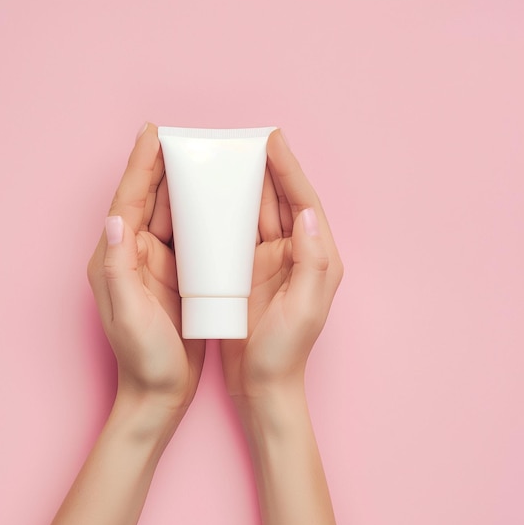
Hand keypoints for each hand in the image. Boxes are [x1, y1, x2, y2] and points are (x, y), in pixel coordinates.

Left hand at [88, 123, 204, 430]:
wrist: (160, 392)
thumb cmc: (143, 359)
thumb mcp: (129, 315)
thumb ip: (120, 267)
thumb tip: (116, 218)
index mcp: (117, 259)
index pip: (127, 201)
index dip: (140, 166)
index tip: (153, 133)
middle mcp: (133, 256)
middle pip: (147, 200)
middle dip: (162, 166)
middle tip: (182, 134)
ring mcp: (155, 265)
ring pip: (168, 214)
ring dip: (182, 185)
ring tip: (202, 157)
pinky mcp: (176, 277)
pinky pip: (187, 235)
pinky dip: (198, 214)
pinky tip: (215, 201)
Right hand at [221, 130, 342, 409]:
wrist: (261, 384)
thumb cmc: (285, 353)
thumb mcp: (305, 309)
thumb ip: (311, 261)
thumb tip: (305, 213)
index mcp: (314, 259)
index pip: (302, 203)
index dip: (288, 169)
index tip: (271, 140)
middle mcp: (293, 255)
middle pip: (279, 201)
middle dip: (264, 169)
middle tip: (243, 139)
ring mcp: (267, 263)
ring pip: (256, 214)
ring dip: (244, 186)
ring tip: (225, 159)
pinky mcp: (244, 274)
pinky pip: (234, 235)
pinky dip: (225, 215)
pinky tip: (209, 200)